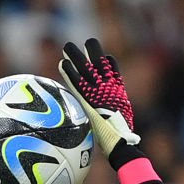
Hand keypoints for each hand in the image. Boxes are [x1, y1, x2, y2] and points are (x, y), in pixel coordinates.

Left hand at [58, 38, 142, 166]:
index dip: (107, 62)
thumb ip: (114, 116)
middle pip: (100, 60)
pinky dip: (69, 70)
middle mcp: (108, 84)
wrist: (118, 138)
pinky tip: (62, 63)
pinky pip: (76, 78)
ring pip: (85, 64)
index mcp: (117, 88)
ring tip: (67, 47)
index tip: (104, 59)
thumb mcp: (121, 122)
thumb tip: (114, 129)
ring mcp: (97, 88)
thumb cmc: (121, 136)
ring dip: (75, 54)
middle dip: (92, 50)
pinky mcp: (87, 95)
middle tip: (85, 44)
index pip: (112, 68)